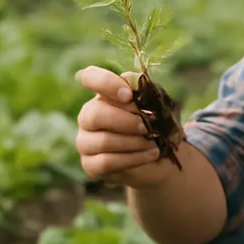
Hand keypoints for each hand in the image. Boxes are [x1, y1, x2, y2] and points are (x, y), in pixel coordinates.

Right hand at [75, 65, 177, 189]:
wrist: (158, 155)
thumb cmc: (154, 124)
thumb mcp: (155, 104)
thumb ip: (143, 90)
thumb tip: (130, 80)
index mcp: (102, 95)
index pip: (89, 78)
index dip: (106, 83)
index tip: (128, 95)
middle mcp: (88, 117)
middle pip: (94, 114)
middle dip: (126, 121)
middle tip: (147, 127)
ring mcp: (85, 142)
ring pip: (102, 141)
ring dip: (134, 142)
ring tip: (154, 144)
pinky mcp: (90, 165)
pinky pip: (106, 162)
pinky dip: (133, 158)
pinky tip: (150, 154)